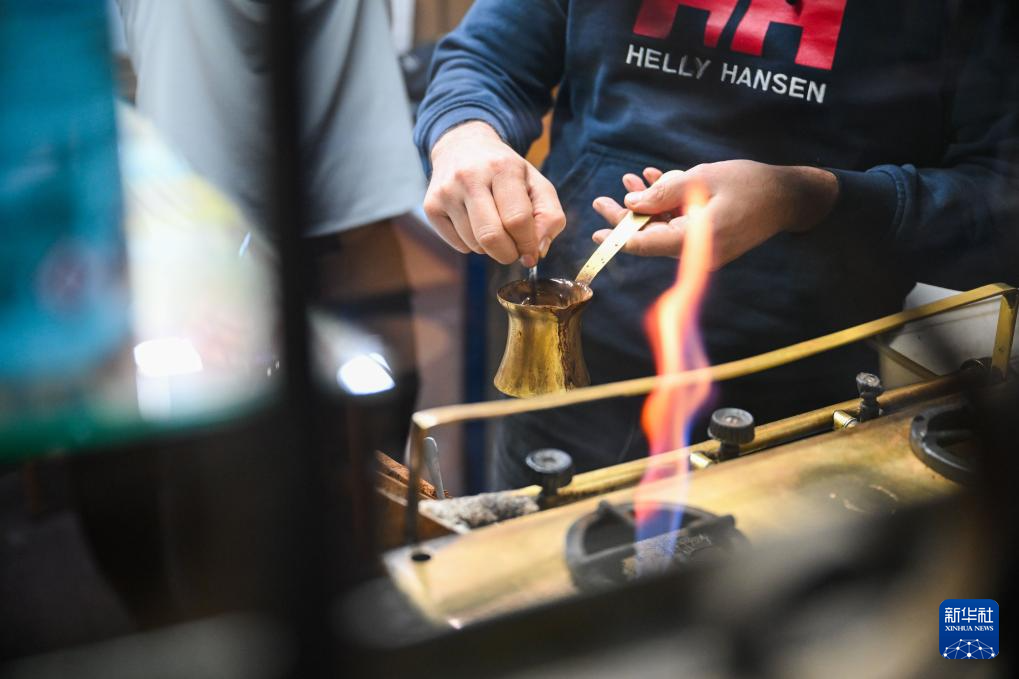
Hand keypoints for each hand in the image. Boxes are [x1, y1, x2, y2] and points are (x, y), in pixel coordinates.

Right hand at [424, 121, 565, 265]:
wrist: (462, 146)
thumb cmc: (505, 171)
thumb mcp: (536, 182)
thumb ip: (549, 216)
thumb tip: (538, 250)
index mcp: (503, 167)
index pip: (517, 219)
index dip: (528, 244)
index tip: (531, 253)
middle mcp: (470, 177)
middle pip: (491, 237)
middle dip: (508, 254)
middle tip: (514, 252)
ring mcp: (446, 191)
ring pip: (474, 245)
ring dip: (490, 248)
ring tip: (493, 226)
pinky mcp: (431, 206)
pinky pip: (458, 245)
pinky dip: (472, 244)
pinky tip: (474, 223)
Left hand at [591, 161, 837, 268]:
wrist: (791, 196)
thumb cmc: (752, 185)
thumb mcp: (704, 179)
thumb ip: (665, 192)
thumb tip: (631, 204)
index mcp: (694, 241)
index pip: (645, 246)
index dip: (617, 237)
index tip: (595, 232)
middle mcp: (696, 252)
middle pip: (651, 238)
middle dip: (626, 218)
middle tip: (601, 201)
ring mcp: (704, 248)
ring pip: (664, 228)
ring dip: (647, 206)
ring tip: (629, 181)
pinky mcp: (710, 239)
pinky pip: (681, 224)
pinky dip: (667, 205)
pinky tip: (654, 180)